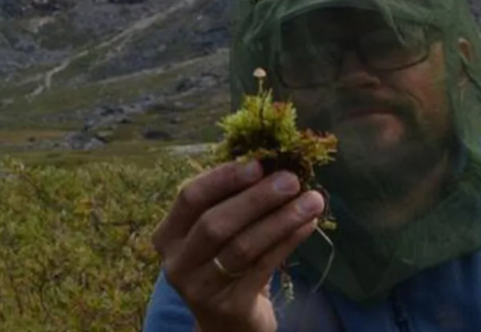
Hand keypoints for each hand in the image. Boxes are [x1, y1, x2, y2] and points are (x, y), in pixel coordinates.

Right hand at [151, 159, 325, 331]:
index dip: (224, 178)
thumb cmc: (223, 265)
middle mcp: (178, 263)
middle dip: (256, 198)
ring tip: (312, 200)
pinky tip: (308, 225)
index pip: (190, 198)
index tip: (258, 163)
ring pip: (242, 246)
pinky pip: (263, 267)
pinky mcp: (230, 306)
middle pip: (215, 222)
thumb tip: (272, 164)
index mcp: (168, 235)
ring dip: (281, 219)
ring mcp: (201, 288)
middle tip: (291, 179)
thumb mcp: (217, 233)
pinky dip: (288, 241)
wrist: (227, 324)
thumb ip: (232, 201)